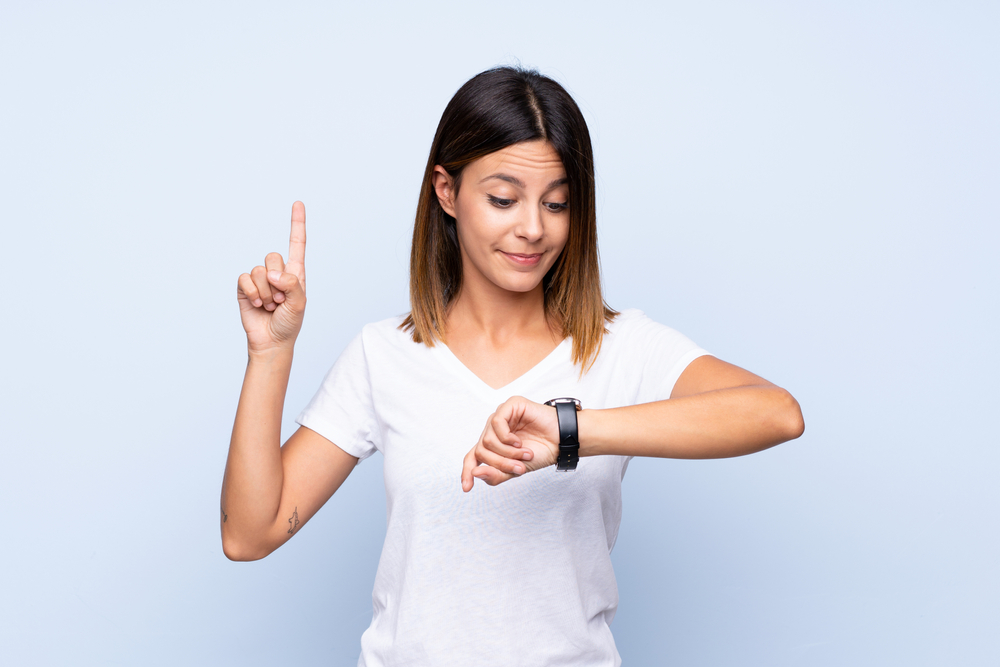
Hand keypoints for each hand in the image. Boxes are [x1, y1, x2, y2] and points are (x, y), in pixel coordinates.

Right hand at [236, 201, 307, 353]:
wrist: (271, 342)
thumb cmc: (289, 323)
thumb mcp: (299, 303)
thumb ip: (291, 283)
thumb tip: (271, 272)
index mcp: (295, 273)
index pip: (297, 243)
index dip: (297, 223)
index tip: (298, 203)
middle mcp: (277, 272)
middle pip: (273, 256)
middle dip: (277, 281)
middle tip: (280, 301)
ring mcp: (260, 279)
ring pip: (259, 270)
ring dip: (265, 292)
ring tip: (270, 306)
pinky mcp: (245, 287)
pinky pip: (245, 279)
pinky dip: (252, 293)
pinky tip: (257, 305)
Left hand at [461, 396, 560, 491]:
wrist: (561, 442)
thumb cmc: (540, 452)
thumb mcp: (515, 470)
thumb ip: (495, 474)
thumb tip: (475, 473)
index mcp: (493, 444)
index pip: (472, 457)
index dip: (467, 472)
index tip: (467, 488)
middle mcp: (494, 429)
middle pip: (481, 450)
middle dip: (500, 463)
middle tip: (519, 468)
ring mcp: (501, 416)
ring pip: (487, 439)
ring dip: (507, 452)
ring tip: (525, 454)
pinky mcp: (510, 405)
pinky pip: (496, 423)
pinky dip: (507, 438)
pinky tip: (519, 442)